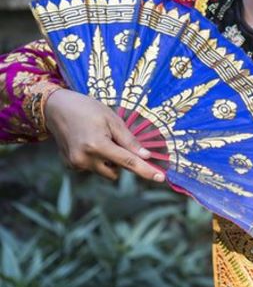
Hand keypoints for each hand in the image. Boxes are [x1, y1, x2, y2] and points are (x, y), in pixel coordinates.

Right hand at [45, 89, 164, 182]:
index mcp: (97, 145)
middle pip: (117, 170)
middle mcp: (85, 159)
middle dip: (122, 159)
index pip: (128, 162)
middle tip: (116, 138)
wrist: (57, 108)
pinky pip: (93, 168)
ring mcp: (75, 165)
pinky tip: (89, 142)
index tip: (161, 178)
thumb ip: (129, 140)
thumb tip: (146, 156)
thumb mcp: (112, 119)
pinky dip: (97, 159)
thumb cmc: (88, 109)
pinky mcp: (70, 166)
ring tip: (100, 137)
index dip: (146, 170)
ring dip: (110, 160)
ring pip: (105, 171)